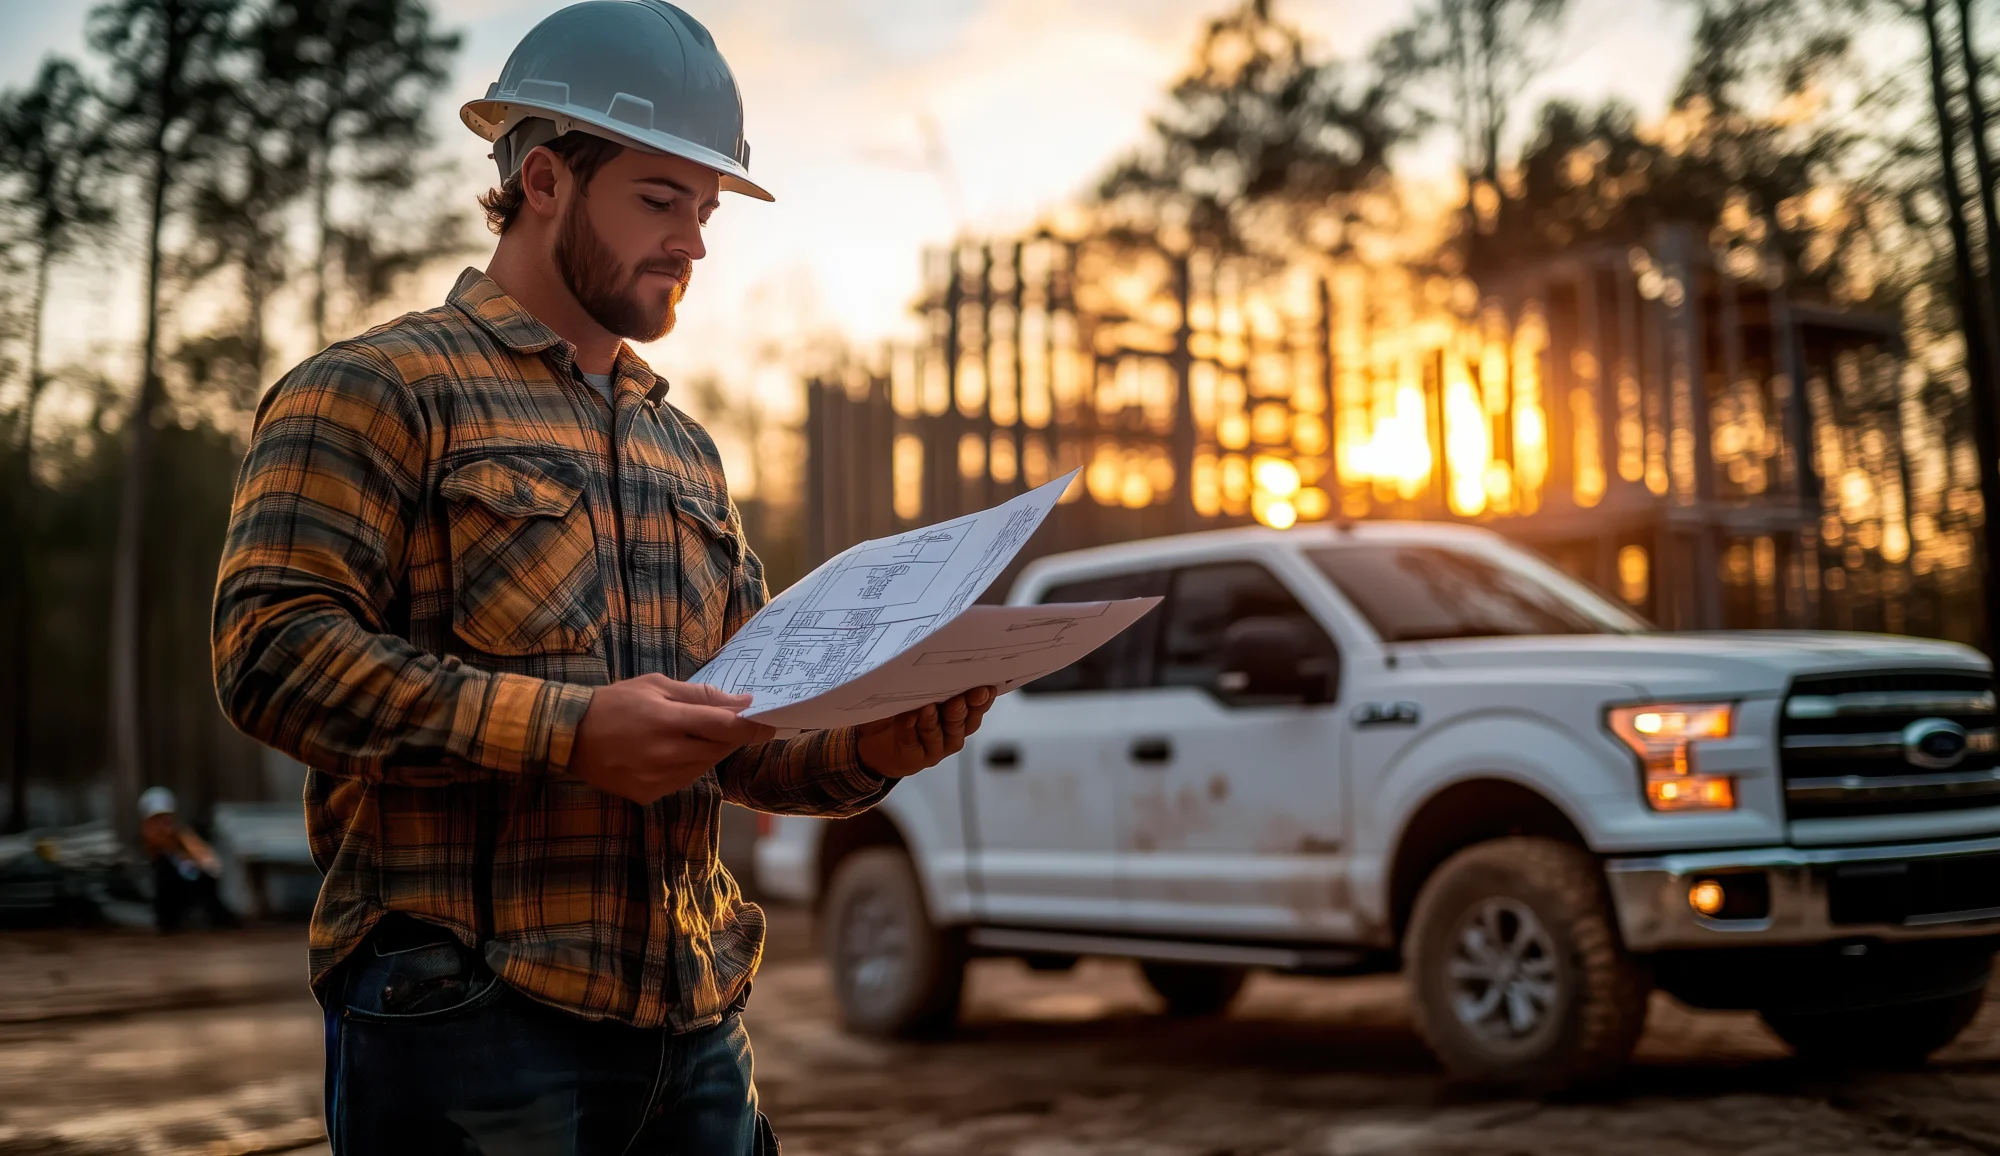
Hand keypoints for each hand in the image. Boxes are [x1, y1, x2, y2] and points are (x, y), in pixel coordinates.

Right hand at [569, 674, 775, 804]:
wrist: (569, 737)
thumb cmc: (615, 703)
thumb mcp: (656, 686)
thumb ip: (701, 695)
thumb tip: (742, 702)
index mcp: (666, 720)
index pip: (724, 726)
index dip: (751, 725)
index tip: (768, 720)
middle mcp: (664, 753)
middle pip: (719, 748)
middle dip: (730, 736)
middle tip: (729, 722)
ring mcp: (656, 779)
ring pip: (704, 767)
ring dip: (709, 751)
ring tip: (690, 734)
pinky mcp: (649, 795)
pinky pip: (684, 781)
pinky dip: (688, 766)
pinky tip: (672, 752)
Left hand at [856, 687, 995, 778]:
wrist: (870, 740)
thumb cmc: (896, 711)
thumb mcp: (913, 692)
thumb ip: (927, 682)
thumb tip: (932, 662)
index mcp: (957, 715)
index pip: (976, 708)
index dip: (983, 700)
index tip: (986, 689)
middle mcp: (951, 733)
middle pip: (963, 723)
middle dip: (962, 708)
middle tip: (959, 698)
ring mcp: (934, 748)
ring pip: (940, 735)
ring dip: (934, 720)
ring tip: (928, 708)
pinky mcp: (915, 758)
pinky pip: (914, 742)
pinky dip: (910, 728)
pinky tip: (908, 717)